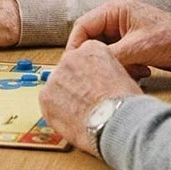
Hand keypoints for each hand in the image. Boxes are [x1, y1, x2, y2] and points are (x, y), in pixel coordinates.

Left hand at [39, 40, 141, 155]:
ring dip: (65, 99)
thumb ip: (105, 73)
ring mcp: (56, 75)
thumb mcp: (122, 75)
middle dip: (74, 85)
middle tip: (84, 102)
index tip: (90, 86)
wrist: (115, 120)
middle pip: (68, 71)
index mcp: (92, 49)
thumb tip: (102, 84)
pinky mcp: (46, 95)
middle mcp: (72, 57)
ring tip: (80, 114)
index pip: (83, 58)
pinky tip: (71, 121)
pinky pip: (48, 103)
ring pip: (57, 87)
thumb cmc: (123, 102)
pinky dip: (56, 113)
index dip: (87, 76)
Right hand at [66, 0, 170, 76]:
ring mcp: (124, 33)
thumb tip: (86, 65)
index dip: (75, 47)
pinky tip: (141, 73)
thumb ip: (110, 55)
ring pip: (104, 53)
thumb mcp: (139, 48)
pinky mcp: (131, 46)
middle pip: (92, 41)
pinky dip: (124, 69)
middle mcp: (116, 19)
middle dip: (97, 59)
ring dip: (113, 66)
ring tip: (132, 72)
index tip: (72, 68)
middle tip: (98, 76)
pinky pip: (116, 59)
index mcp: (115, 10)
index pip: (83, 26)